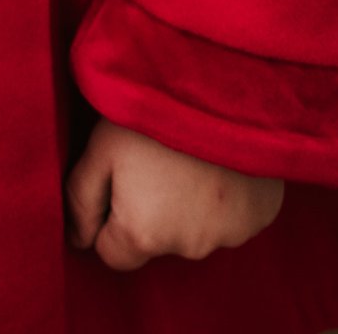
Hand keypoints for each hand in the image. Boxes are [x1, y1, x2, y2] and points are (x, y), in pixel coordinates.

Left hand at [67, 118, 282, 268]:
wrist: (221, 83)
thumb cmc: (152, 110)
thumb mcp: (99, 147)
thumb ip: (80, 199)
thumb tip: (76, 239)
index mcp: (143, 235)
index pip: (112, 253)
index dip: (107, 219)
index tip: (117, 180)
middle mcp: (188, 248)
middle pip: (156, 241)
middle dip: (149, 211)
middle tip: (154, 159)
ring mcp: (230, 235)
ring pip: (195, 229)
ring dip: (188, 204)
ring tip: (187, 154)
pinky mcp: (261, 217)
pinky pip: (232, 216)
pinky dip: (223, 196)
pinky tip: (217, 159)